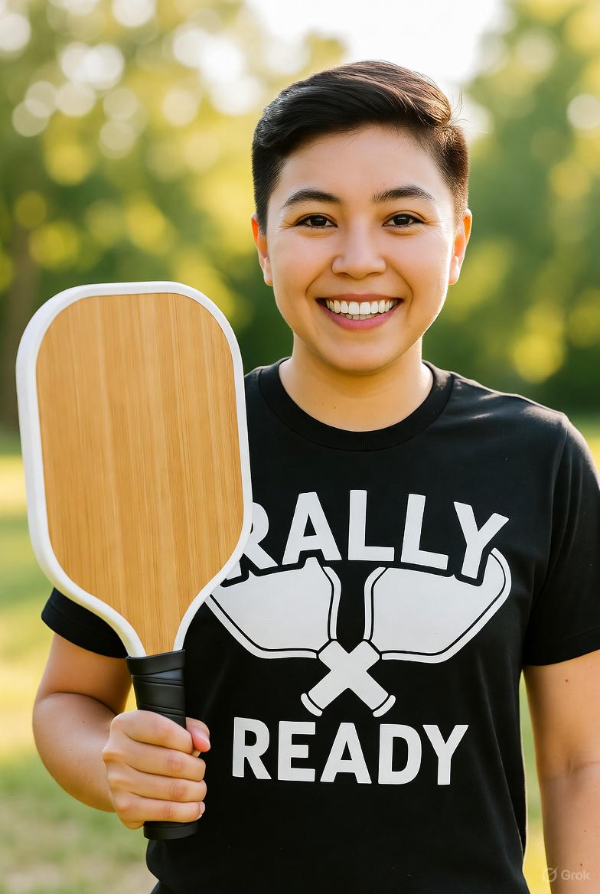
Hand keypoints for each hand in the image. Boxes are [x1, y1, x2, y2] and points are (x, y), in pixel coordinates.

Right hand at [102, 710, 209, 828]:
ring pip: (173, 789)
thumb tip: (203, 744)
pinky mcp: (124, 808)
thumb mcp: (166, 725)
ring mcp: (117, 782)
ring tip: (199, 789)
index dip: (188, 742)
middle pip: (173, 763)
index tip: (194, 748)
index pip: (164, 732)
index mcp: (125, 724)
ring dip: (196, 791)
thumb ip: (191, 728)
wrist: (119, 772)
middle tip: (200, 772)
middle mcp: (116, 753)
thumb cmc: (150, 746)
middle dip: (197, 770)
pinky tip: (194, 807)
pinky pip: (165, 813)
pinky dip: (188, 812)